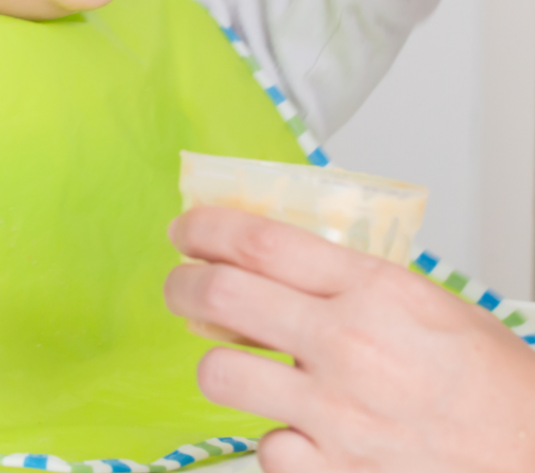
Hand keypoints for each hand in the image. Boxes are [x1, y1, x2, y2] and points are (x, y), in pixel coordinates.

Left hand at [165, 207, 534, 472]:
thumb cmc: (496, 386)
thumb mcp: (425, 303)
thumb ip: (350, 279)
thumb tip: (274, 260)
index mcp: (375, 292)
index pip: (260, 241)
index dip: (205, 228)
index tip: (185, 229)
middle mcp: (348, 347)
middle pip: (221, 296)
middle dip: (182, 285)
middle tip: (181, 284)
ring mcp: (337, 417)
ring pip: (220, 376)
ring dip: (218, 365)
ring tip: (234, 363)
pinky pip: (264, 448)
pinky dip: (273, 438)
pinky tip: (298, 430)